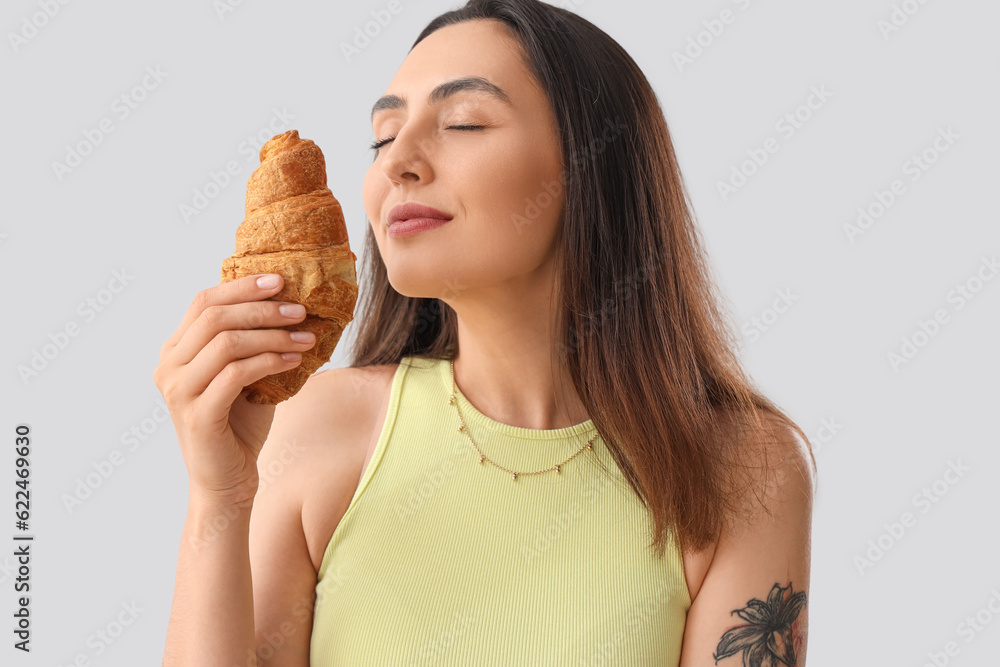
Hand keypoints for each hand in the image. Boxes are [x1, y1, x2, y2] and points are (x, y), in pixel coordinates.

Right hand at [153, 273, 315, 502]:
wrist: (228, 482)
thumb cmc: (240, 425)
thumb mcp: (247, 374)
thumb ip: (255, 342)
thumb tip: (294, 303)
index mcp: (176, 351)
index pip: (203, 302)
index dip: (241, 286)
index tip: (279, 279)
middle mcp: (169, 367)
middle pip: (215, 317)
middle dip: (262, 309)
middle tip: (300, 309)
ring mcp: (178, 391)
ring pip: (226, 342)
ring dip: (272, 335)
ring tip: (305, 337)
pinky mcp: (197, 415)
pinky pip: (236, 374)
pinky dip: (270, 361)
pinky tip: (295, 360)